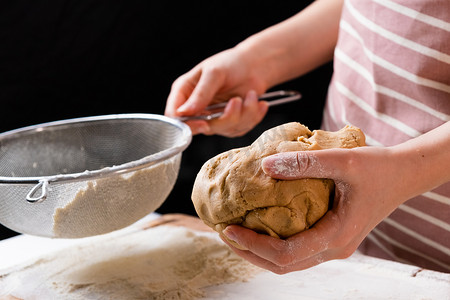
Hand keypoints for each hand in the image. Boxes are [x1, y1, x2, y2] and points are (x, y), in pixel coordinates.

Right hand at [165, 47, 268, 136]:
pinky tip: (258, 103)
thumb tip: (183, 112)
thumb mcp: (214, 73)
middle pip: (202, 128)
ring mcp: (213, 117)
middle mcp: (196, 108)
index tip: (205, 123)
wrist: (255, 65)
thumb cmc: (232, 63)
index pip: (175, 116)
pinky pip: (240, 129)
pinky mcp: (230, 123)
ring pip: (224, 130)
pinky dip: (252, 117)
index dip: (187, 124)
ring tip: (251, 94)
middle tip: (237, 100)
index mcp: (184, 92)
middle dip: (225, 117)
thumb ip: (200, 93)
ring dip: (243, 114)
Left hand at [220, 146, 410, 273]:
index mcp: (336, 236)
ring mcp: (332, 245)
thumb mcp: (342, 160)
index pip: (285, 254)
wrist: (402, 174)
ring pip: (288, 261)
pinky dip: (273, 243)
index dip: (253, 245)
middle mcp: (333, 248)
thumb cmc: (377, 168)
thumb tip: (264, 166)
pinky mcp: (330, 237)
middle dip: (249, 252)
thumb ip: (304, 163)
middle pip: (282, 265)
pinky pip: (296, 249)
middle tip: (223, 232)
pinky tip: (260, 226)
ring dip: (259, 251)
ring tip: (235, 233)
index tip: (228, 229)